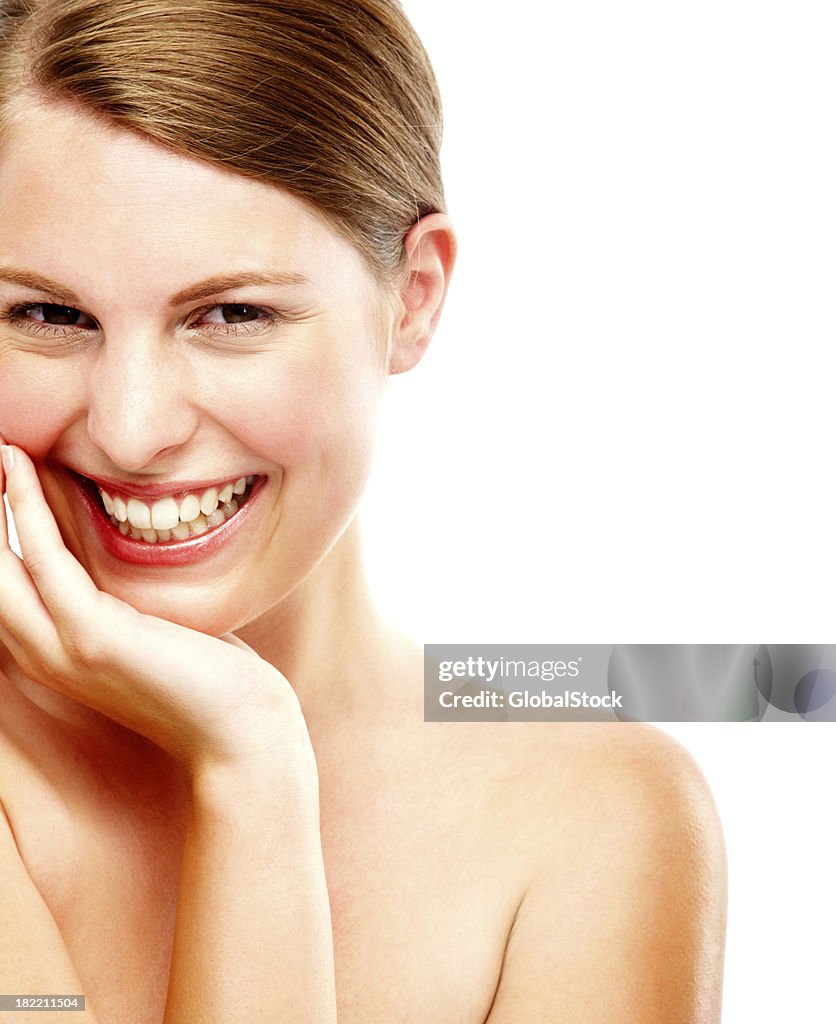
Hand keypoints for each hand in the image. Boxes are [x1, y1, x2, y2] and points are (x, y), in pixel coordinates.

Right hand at [0, 443, 308, 775]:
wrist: (241, 734)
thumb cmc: (207, 678)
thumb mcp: (149, 626)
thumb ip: (119, 593)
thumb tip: (119, 538)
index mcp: (55, 652)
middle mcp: (44, 655)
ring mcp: (63, 651)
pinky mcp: (94, 640)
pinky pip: (44, 563)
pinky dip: (28, 511)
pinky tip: (21, 469)